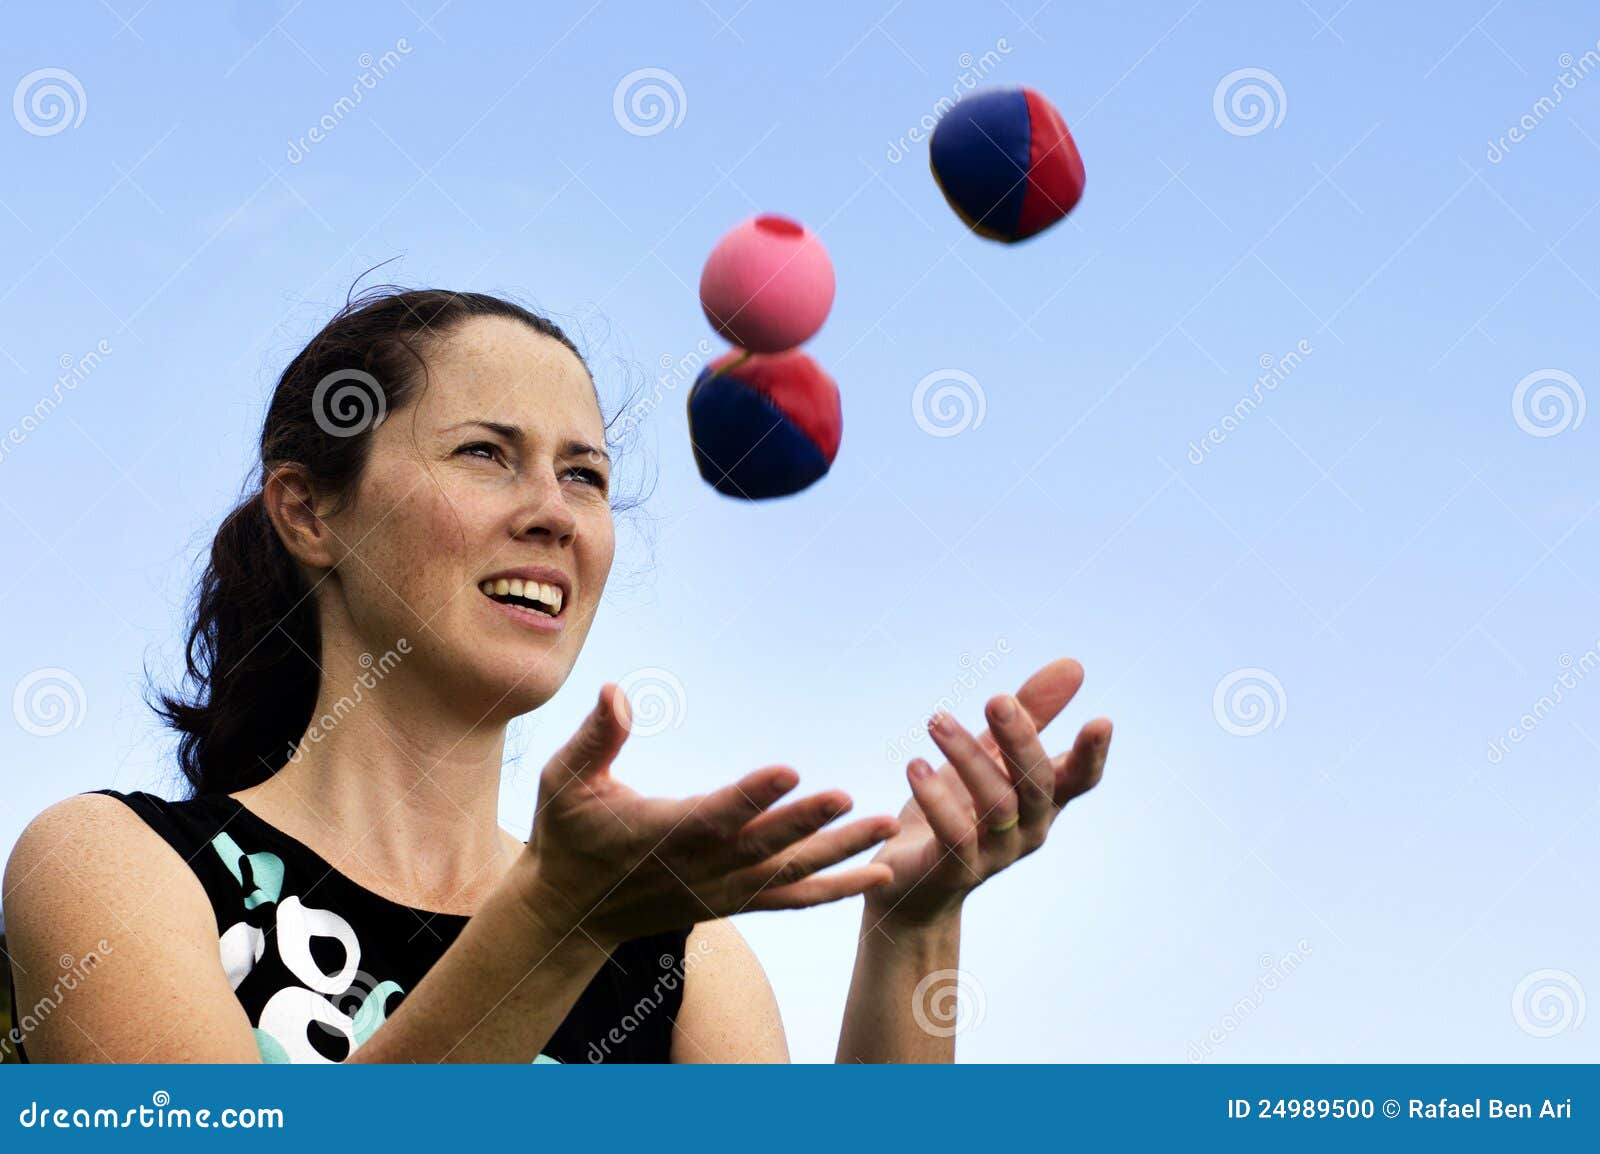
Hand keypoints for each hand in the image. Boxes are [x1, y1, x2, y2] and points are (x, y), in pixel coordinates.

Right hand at [522, 683, 898, 946]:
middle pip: (762, 847)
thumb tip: (616, 691)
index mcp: (661, 833)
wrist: (571, 912)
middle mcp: (699, 868)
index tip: (789, 770)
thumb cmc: (566, 834)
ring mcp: (722, 891)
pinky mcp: (736, 902)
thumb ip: (596, 738)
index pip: (714, 815)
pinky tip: (881, 872)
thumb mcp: (564, 780)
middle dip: (806, 823)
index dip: (751, 795)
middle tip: (849, 797)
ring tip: (885, 826)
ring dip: (839, 854)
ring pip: (788, 875)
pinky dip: (838, 889)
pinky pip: (794, 899)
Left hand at [864, 658, 1111, 925]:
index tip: (1101, 721)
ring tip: (936, 720)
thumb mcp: (992, 755)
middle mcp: (1028, 829)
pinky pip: (954, 834)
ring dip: (967, 758)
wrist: (913, 880)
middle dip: (1020, 739)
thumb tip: (1075, 665)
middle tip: (996, 697)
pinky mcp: (956, 871)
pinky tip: (914, 765)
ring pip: (996, 805)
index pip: (1079, 779)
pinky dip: (936, 798)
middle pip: (1036, 784)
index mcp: (1042, 800)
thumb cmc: (958, 807)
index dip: (1092, 755)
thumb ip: (1030, 714)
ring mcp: (996, 854)